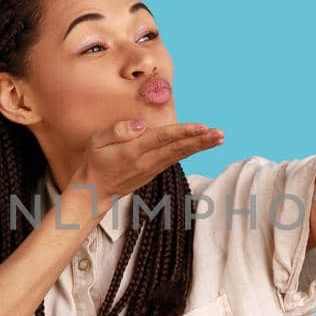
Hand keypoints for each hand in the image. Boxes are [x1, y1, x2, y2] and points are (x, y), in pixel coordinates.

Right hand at [71, 119, 224, 208]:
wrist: (95, 191)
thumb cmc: (95, 162)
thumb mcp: (96, 141)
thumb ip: (118, 130)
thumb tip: (141, 124)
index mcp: (132, 152)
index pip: (161, 139)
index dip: (182, 132)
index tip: (201, 127)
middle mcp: (146, 162)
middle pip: (177, 149)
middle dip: (200, 141)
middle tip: (220, 134)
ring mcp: (152, 169)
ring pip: (180, 155)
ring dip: (200, 146)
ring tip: (219, 137)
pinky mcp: (155, 172)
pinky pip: (175, 158)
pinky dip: (191, 151)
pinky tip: (203, 144)